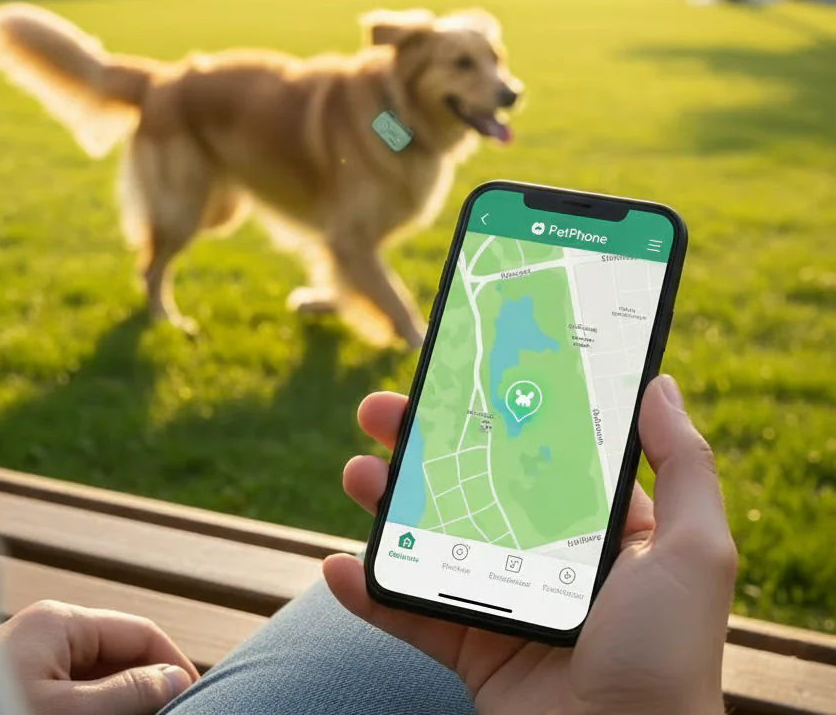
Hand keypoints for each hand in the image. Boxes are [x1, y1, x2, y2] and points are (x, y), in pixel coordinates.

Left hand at [0, 600, 196, 714]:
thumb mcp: (69, 714)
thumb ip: (128, 693)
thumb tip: (179, 677)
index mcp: (59, 621)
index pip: (140, 632)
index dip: (174, 665)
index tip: (199, 700)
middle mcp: (46, 632)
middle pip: (119, 654)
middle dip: (146, 688)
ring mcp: (29, 661)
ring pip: (97, 678)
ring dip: (122, 703)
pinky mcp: (19, 687)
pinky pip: (72, 693)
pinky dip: (95, 710)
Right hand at [324, 375, 737, 714]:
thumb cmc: (668, 660)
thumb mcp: (694, 553)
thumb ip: (683, 467)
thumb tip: (658, 384)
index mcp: (596, 529)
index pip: (536, 451)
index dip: (494, 410)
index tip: (457, 372)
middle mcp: (546, 558)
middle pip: (469, 482)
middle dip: (419, 443)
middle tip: (379, 412)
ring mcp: (502, 602)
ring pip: (429, 536)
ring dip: (383, 502)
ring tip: (356, 474)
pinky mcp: (470, 651)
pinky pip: (407, 614)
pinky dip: (368, 593)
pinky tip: (338, 566)